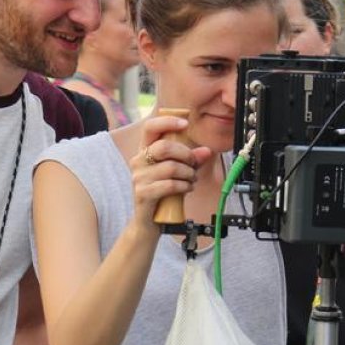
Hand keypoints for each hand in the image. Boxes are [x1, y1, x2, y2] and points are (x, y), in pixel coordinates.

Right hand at [129, 114, 211, 232]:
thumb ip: (191, 160)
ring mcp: (138, 178)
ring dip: (189, 174)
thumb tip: (206, 150)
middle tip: (194, 165)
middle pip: (165, 147)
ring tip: (191, 181)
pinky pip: (169, 185)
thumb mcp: (177, 173)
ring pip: (171, 167)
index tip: (185, 124)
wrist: (148, 222)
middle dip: (187, 155)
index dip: (168, 122)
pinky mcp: (142, 193)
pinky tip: (187, 189)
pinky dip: (184, 186)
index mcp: (144, 151)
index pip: (150, 127)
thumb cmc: (162, 194)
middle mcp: (138, 161)